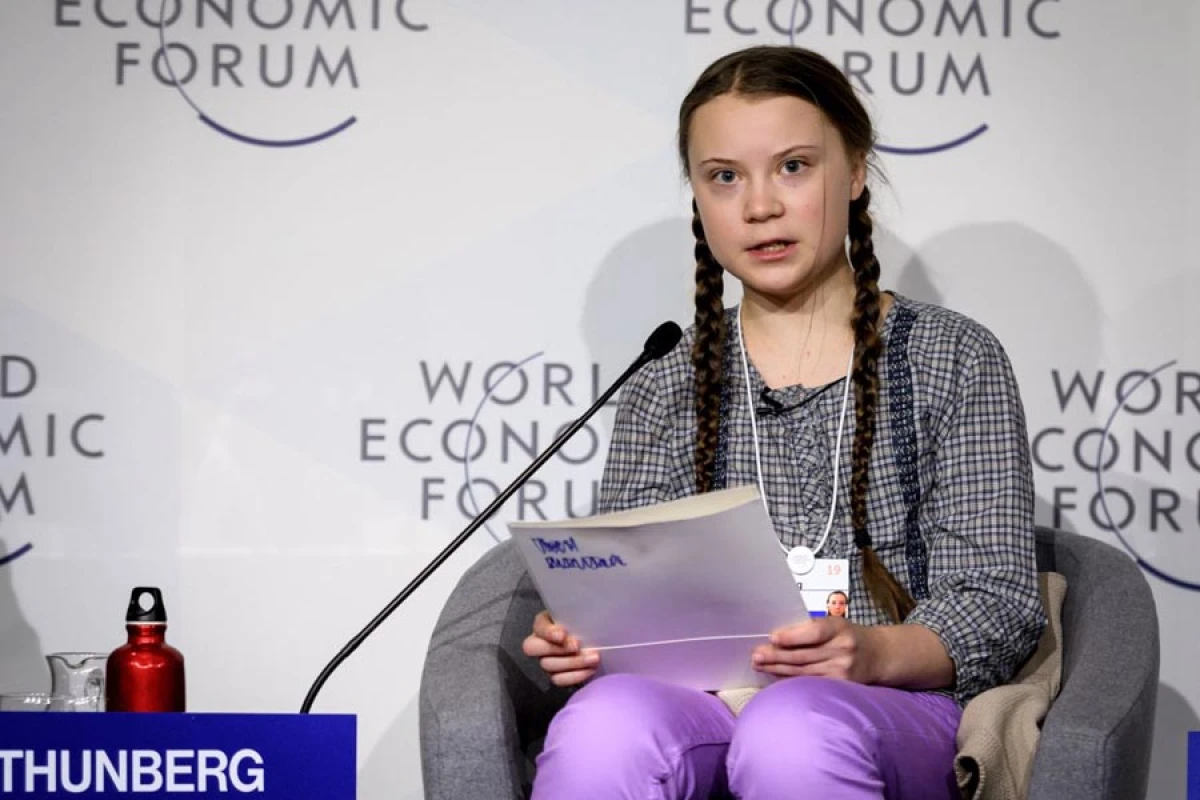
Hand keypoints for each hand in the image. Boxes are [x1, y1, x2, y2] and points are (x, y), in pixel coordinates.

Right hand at [521, 610, 599, 687]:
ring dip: (573, 663)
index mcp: (543, 624)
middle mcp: (538, 643)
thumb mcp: (579, 615)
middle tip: (578, 647)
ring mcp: (545, 661)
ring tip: (593, 658)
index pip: (538, 626)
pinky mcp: (554, 675)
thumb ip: (576, 616)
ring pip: (548, 666)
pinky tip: (590, 670)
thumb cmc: (584, 623)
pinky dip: (575, 676)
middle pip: (535, 649)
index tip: (562, 635)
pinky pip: (559, 680)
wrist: (593, 640)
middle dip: (558, 649)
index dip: (548, 632)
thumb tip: (579, 619)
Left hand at [751, 617, 881, 682]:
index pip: (815, 632)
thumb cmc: (848, 636)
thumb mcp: (835, 624)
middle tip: (756, 655)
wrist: (879, 656)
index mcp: (840, 629)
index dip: (793, 636)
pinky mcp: (841, 687)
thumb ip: (811, 629)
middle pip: (804, 655)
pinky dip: (791, 680)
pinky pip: (811, 684)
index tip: (773, 637)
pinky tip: (776, 676)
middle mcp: (843, 650)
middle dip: (777, 656)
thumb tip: (777, 637)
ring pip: (804, 672)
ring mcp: (843, 671)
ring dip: (778, 669)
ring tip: (759, 665)